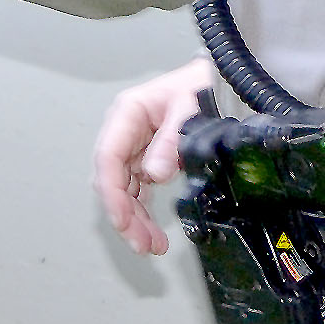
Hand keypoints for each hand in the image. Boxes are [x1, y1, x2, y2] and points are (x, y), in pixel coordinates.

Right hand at [96, 55, 218, 257]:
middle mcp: (124, 131)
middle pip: (112, 180)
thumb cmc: (201, 85)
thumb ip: (171, 140)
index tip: (122, 221)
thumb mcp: (190, 108)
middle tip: (142, 244)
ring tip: (153, 245)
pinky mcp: (145, 157)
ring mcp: (133, 146)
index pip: (108, 158)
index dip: (112, 194)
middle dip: (124, 215)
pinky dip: (142, 210)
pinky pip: (137, 189)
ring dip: (134, 219)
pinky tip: (152, 230)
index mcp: (127, 113)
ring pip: (123, 190)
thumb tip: (154, 175)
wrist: (216, 78)